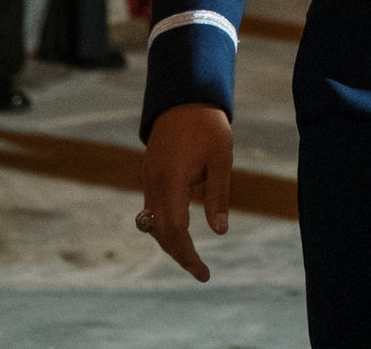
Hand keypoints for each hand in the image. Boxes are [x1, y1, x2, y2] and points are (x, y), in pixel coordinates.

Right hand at [141, 104, 232, 281]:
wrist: (185, 98)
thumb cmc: (208, 127)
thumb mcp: (221, 159)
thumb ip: (218, 196)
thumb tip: (220, 232)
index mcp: (172, 180)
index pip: (176, 229)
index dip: (188, 254)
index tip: (203, 272)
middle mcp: (155, 183)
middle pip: (159, 232)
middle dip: (178, 254)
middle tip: (200, 270)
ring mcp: (148, 178)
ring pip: (152, 223)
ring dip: (169, 242)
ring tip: (192, 256)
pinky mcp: (149, 174)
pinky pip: (152, 208)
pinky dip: (163, 225)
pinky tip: (180, 232)